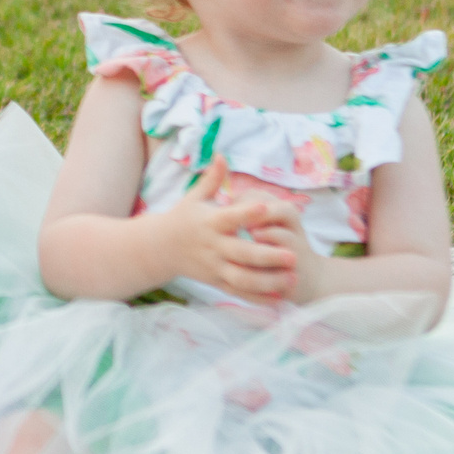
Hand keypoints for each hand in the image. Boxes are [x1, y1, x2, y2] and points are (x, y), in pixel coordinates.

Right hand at [161, 157, 300, 301]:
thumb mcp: (194, 197)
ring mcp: (214, 266)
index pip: (230, 217)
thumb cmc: (183, 219)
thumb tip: (221, 154)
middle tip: (293, 255)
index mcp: (209, 222)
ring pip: (242, 278)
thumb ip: (212, 179)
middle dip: (268, 256)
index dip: (247, 213)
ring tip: (292, 279)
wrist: (160, 249)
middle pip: (241, 253)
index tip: (268, 208)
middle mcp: (213, 246)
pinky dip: (258, 298)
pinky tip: (280, 299)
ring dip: (268, 282)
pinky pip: (238, 292)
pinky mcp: (216, 282)